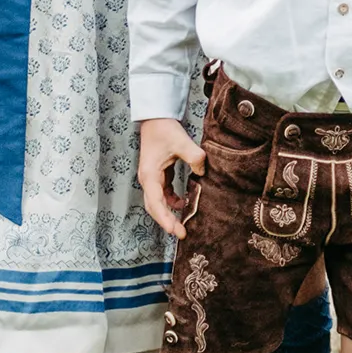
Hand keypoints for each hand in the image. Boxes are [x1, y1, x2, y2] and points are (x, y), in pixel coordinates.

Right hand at [135, 116, 202, 237]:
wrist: (157, 118)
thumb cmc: (165, 129)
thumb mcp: (181, 141)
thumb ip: (194, 156)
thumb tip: (203, 172)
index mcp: (149, 175)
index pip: (155, 202)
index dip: (164, 218)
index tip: (174, 230)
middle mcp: (147, 179)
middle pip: (154, 207)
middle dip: (167, 221)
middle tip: (182, 234)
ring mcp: (151, 178)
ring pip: (157, 203)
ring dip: (168, 214)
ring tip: (183, 225)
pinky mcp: (157, 175)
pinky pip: (163, 194)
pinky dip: (171, 202)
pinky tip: (183, 204)